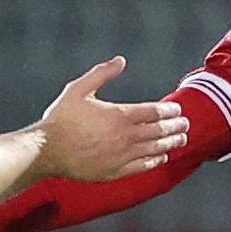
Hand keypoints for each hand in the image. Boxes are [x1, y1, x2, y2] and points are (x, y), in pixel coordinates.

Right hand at [33, 56, 188, 180]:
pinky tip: (162, 157)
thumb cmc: (60, 119)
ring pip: (155, 149)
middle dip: (176, 126)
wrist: (44, 151)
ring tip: (182, 140)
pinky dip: (155, 161)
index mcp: (120, 115)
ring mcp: (121, 156)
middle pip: (159, 131)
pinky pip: (142, 166)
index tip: (177, 110)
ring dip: (171, 143)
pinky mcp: (115, 171)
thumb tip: (121, 60)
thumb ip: (101, 74)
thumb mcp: (78, 89)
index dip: (170, 110)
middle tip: (186, 124)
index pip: (155, 112)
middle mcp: (125, 136)